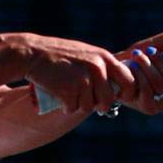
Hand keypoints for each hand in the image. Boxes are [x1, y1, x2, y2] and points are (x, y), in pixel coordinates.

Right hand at [21, 34, 137, 115]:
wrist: (34, 53)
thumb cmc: (60, 55)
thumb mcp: (87, 54)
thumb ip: (102, 67)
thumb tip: (117, 88)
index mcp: (104, 58)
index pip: (129, 80)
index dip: (126, 93)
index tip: (118, 97)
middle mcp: (97, 68)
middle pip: (108, 100)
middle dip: (100, 105)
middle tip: (89, 101)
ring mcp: (83, 80)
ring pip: (89, 107)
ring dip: (79, 105)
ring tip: (69, 92)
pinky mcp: (69, 90)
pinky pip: (73, 108)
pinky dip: (66, 107)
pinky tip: (60, 95)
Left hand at [117, 32, 162, 113]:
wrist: (121, 65)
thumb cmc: (145, 54)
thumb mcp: (162, 42)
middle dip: (159, 61)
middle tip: (149, 52)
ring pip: (160, 85)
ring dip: (146, 66)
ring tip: (138, 56)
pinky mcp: (149, 108)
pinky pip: (147, 93)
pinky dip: (139, 76)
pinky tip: (134, 69)